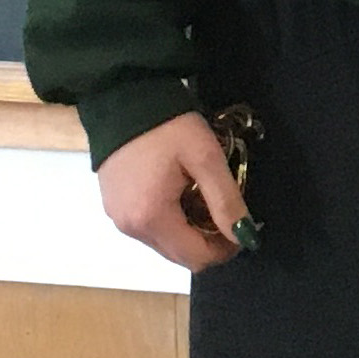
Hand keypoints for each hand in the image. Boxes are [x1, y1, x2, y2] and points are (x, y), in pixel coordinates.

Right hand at [97, 111, 255, 272]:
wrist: (124, 99)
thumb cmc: (168, 127)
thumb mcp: (206, 157)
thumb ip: (226, 200)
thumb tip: (245, 235)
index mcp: (151, 219)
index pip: (195, 258)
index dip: (226, 248)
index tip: (245, 225)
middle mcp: (130, 229)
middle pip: (179, 254)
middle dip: (209, 239)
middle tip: (228, 206)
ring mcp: (118, 219)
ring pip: (164, 242)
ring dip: (191, 228)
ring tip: (205, 192)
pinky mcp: (114, 207)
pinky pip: (149, 227)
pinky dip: (172, 218)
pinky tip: (182, 189)